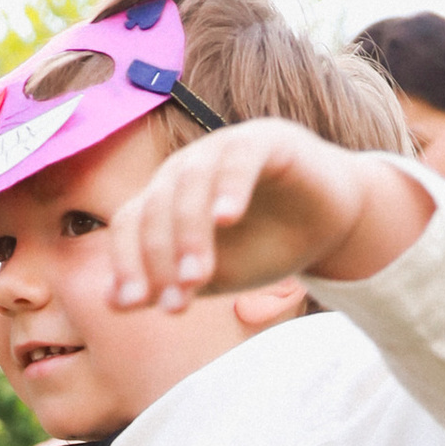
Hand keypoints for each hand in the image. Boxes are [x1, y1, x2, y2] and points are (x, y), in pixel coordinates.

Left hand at [103, 116, 430, 311]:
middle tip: (177, 303)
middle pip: (156, 205)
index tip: (134, 305)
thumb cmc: (266, 247)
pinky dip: (229, 187)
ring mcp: (222, 148)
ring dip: (190, 232)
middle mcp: (186, 168)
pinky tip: (228, 219)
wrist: (331, 225)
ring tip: (201, 276)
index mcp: (166, 198)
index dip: (127, 263)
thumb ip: (168, 285)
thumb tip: (113, 303)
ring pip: (191, 182)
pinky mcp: (264, 140)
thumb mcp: (215, 277)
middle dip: (161, 257)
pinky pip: (238, 158)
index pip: (130, 223)